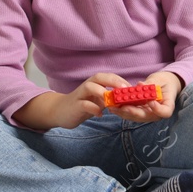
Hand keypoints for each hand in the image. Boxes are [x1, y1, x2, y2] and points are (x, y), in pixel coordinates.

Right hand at [13, 72, 127, 130]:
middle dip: (113, 81)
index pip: (108, 76)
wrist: (60, 111)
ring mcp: (80, 95)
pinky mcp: (75, 106)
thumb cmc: (83, 104)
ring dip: (102, 92)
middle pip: (99, 77)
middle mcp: (87, 86)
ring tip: (112, 102)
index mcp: (94, 83)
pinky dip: (93, 109)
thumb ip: (109, 98)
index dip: (120, 80)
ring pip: (90, 87)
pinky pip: (83, 104)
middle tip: (124, 90)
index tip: (131, 88)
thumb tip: (127, 99)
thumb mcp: (98, 100)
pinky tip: (100, 114)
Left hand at [108, 70, 180, 123]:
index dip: (157, 109)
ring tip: (114, 107)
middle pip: (146, 116)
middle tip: (123, 107)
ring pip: (136, 117)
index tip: (150, 101)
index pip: (165, 112)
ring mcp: (148, 114)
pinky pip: (131, 114)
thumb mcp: (159, 80)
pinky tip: (114, 106)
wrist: (164, 84)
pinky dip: (122, 111)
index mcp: (167, 105)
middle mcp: (157, 113)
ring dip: (125, 113)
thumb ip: (151, 83)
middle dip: (134, 112)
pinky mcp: (140, 112)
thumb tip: (140, 85)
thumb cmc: (164, 81)